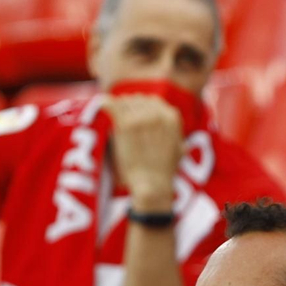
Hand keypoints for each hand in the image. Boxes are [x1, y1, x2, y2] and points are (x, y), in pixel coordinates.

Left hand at [104, 94, 183, 210]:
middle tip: (119, 114)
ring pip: (124, 102)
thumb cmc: (163, 173)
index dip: (141, 106)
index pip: (153, 102)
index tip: (132, 112)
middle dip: (128, 106)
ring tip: (110, 111)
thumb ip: (175, 141)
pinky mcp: (127, 124)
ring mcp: (142, 118)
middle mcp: (159, 114)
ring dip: (117, 107)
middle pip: (138, 100)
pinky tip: (102, 104)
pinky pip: (112, 106)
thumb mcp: (178, 152)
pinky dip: (105, 104)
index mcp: (172, 117)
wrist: (152, 185)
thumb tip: (183, 145)